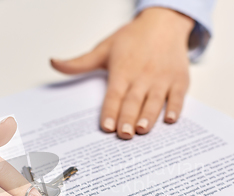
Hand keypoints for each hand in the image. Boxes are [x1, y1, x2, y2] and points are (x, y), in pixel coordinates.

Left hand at [51, 7, 193, 138]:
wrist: (164, 22)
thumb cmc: (133, 38)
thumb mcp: (104, 49)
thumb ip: (79, 63)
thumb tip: (54, 63)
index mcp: (123, 70)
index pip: (114, 95)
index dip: (110, 111)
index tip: (106, 127)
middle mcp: (142, 75)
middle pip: (134, 101)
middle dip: (128, 118)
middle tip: (124, 134)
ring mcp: (162, 78)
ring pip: (155, 100)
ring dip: (150, 116)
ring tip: (143, 130)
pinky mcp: (179, 80)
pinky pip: (178, 96)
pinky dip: (176, 107)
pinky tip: (171, 119)